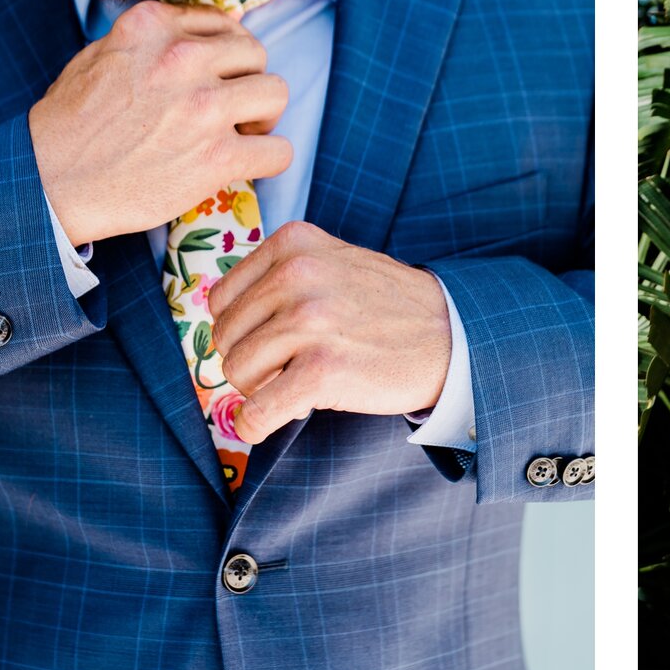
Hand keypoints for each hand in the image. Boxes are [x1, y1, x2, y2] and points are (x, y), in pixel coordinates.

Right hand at [29, 1, 291, 245]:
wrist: (49, 180)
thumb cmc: (69, 122)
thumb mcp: (99, 54)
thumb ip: (151, 41)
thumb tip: (198, 36)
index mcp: (153, 27)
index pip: (224, 24)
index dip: (226, 54)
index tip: (217, 76)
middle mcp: (182, 59)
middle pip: (257, 55)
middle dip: (248, 81)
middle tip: (231, 109)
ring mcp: (204, 108)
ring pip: (276, 94)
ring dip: (263, 117)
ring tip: (239, 134)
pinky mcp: (218, 157)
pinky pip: (279, 151)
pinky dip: (270, 159)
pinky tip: (246, 165)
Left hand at [204, 221, 451, 442]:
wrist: (452, 337)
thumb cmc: (389, 307)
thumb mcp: (333, 263)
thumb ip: (280, 275)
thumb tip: (217, 317)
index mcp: (294, 244)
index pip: (222, 299)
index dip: (244, 329)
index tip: (275, 341)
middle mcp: (297, 276)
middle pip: (226, 336)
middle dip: (252, 360)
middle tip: (291, 367)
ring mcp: (309, 323)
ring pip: (237, 371)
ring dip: (260, 389)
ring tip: (299, 384)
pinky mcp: (321, 371)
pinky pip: (257, 410)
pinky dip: (255, 425)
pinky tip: (268, 424)